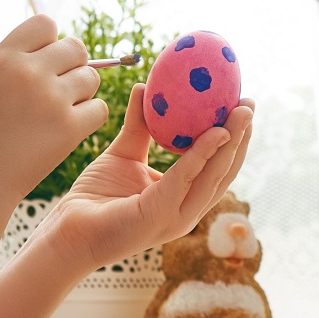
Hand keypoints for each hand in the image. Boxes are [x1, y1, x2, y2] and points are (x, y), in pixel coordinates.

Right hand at [0, 16, 106, 204]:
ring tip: (57, 111)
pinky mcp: (69, 127)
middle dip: (72, 66)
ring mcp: (51, 99)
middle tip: (56, 90)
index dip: (49, 43)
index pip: (46, 24)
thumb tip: (58, 45)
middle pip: (76, 47)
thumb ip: (17, 60)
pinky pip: (99, 108)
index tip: (41, 64)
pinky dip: (88, 118)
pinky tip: (66, 128)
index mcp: (3, 57)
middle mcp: (28, 72)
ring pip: (92, 77)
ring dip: (81, 92)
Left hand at [47, 83, 254, 273]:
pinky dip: (203, 154)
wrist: (68, 230)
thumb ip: (140, 124)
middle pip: (225, 171)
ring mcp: (177, 217)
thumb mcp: (124, 153)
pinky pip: (186, 178)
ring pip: (214, 175)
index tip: (243, 107)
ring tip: (241, 112)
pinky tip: (214, 132)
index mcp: (184, 198)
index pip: (218, 168)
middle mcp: (188, 210)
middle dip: (242, 137)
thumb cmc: (95, 197)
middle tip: (250, 104)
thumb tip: (144, 86)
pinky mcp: (160, 216)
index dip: (234, 139)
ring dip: (232, 142)